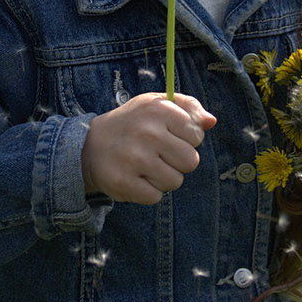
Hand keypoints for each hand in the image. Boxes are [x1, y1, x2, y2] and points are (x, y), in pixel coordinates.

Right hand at [81, 93, 216, 204]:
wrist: (90, 146)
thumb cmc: (133, 124)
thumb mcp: (157, 104)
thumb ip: (188, 107)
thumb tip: (211, 121)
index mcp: (158, 109)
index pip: (197, 135)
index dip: (187, 140)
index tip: (170, 137)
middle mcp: (147, 132)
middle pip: (191, 162)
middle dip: (178, 162)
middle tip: (159, 155)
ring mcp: (134, 158)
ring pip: (175, 182)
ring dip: (164, 178)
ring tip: (146, 166)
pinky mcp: (123, 182)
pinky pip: (155, 197)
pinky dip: (148, 192)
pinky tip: (135, 177)